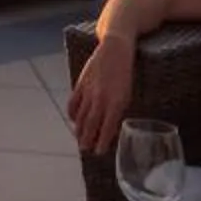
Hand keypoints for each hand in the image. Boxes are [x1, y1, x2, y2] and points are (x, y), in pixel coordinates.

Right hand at [66, 35, 134, 153]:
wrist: (115, 48)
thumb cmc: (126, 72)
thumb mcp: (127, 93)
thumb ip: (119, 110)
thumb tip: (111, 126)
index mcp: (116, 102)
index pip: (107, 127)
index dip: (102, 141)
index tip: (100, 152)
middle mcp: (101, 98)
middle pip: (91, 124)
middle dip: (87, 139)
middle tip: (85, 150)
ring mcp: (89, 91)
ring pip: (81, 116)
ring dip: (79, 129)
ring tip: (78, 140)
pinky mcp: (80, 83)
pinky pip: (73, 102)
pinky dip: (73, 113)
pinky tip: (74, 120)